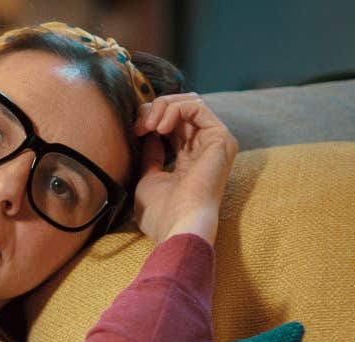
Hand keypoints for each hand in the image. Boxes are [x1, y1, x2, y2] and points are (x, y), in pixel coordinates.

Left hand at [130, 93, 238, 245]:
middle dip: (153, 110)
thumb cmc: (161, 212)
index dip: (150, 120)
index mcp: (190, 159)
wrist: (177, 225)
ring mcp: (215, 142)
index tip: (132, 132)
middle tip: (137, 126)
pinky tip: (159, 128)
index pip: (172, 124)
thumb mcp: (148, 178)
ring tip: (146, 127)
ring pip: (189, 102)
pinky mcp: (221, 137)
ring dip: (162, 107)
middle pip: (181, 109)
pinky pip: (196, 107)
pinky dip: (173, 110)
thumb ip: (151, 155)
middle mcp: (205, 147)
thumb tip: (148, 134)